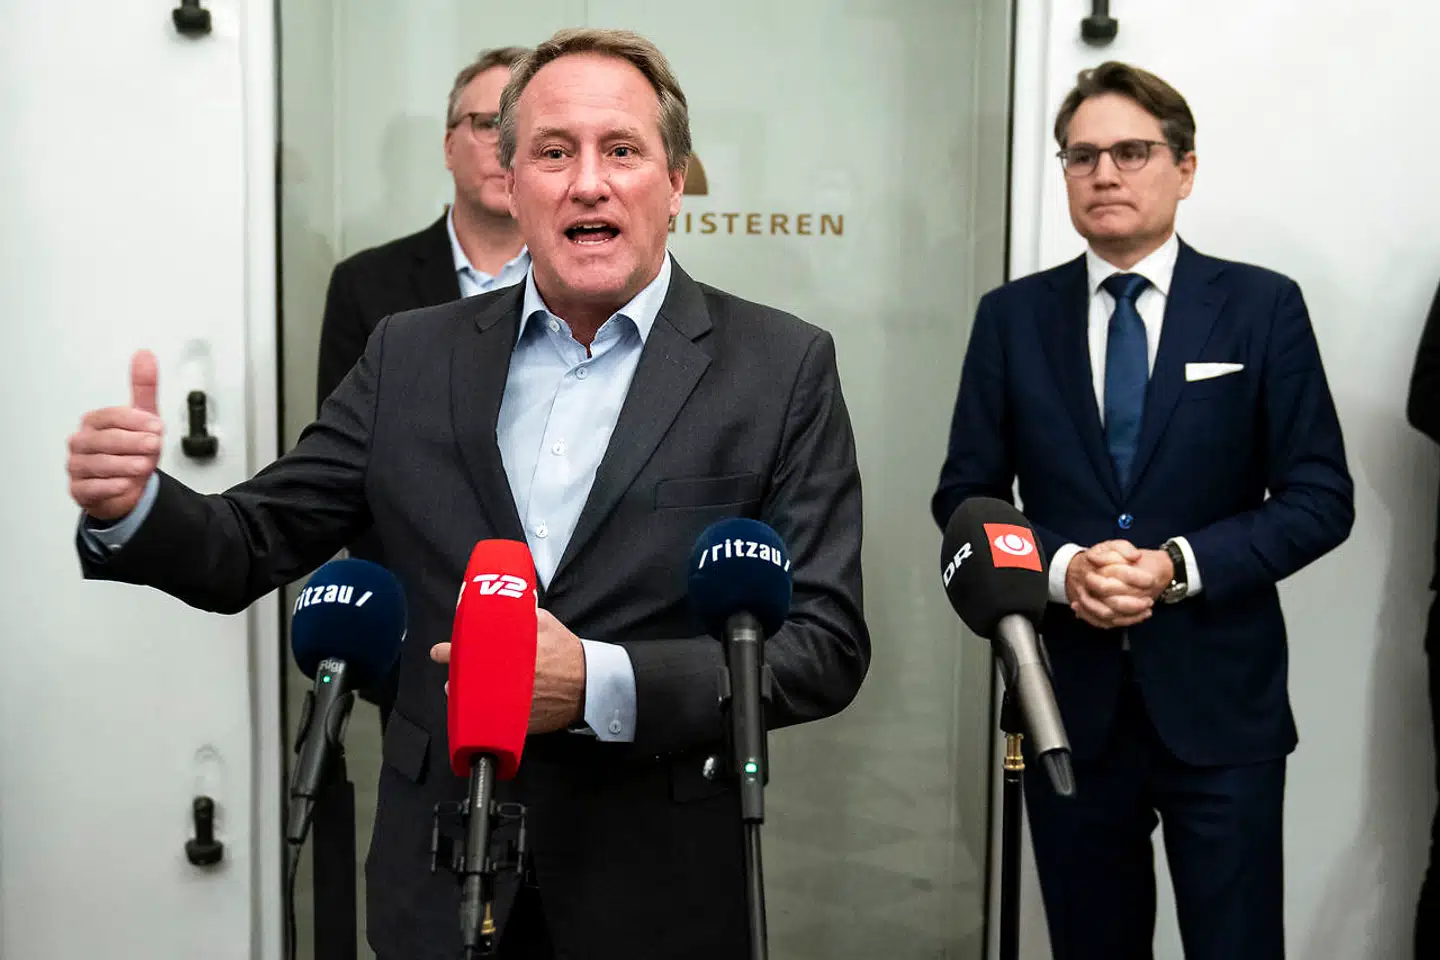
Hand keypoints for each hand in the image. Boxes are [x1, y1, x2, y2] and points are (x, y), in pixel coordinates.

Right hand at [67, 350, 163, 520]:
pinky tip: (125, 484)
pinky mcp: (80, 489)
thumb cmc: (133, 450)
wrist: (129, 486)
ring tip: (144, 465)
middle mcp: (82, 442)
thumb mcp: (144, 418)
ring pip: (98, 464)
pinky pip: (90, 488)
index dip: (136, 421)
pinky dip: (110, 486)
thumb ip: (144, 388)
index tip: (158, 427)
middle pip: (105, 439)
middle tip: (155, 445)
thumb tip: (144, 354)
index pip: (111, 416)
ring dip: (125, 465)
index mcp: (95, 422)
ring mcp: (78, 466)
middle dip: (133, 442)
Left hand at [429, 608, 586, 733]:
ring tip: (469, 694)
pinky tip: (490, 707)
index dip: (448, 652)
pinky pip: (492, 720)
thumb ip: (520, 616)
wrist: (588, 685)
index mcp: (505, 653)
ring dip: (467, 699)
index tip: (438, 652)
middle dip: (456, 679)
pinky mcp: (515, 724)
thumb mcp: (544, 622)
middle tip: (455, 676)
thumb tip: (502, 611)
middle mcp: (501, 681)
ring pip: (473, 705)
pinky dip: (488, 713)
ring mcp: (506, 705)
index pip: (465, 652)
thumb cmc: (566, 651)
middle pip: (463, 683)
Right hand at [1066, 539, 1152, 628]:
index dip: (1136, 578)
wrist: (1074, 570)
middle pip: (1110, 599)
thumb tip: (1135, 556)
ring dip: (1130, 615)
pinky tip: (1140, 616)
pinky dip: (1124, 621)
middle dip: (1134, 603)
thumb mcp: (1110, 546)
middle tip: (1150, 600)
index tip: (1151, 580)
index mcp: (1093, 566)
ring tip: (1147, 609)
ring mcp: (1085, 600)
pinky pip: (1104, 623)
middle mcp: (1087, 584)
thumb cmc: (1098, 558)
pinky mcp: (1087, 612)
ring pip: (1107, 614)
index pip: (1116, 574)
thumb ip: (1123, 548)